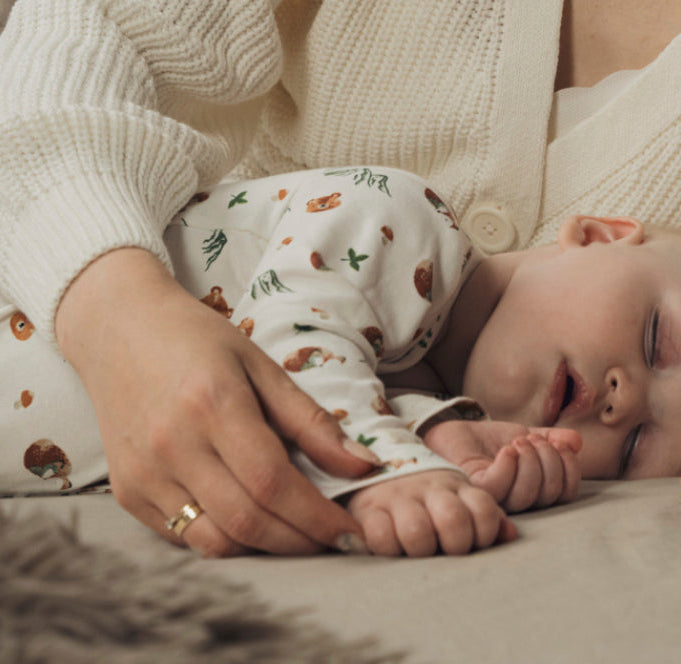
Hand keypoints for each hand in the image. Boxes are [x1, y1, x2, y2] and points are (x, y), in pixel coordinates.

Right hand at [56, 249, 377, 556]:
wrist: (119, 329)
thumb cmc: (199, 342)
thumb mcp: (263, 366)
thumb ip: (312, 420)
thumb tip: (364, 465)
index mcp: (213, 406)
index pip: (273, 482)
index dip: (316, 516)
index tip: (350, 531)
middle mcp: (173, 445)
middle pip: (246, 520)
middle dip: (300, 542)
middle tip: (334, 542)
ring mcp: (144, 473)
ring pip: (214, 539)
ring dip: (264, 549)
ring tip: (298, 536)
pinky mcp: (127, 491)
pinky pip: (183, 535)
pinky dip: (225, 538)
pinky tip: (253, 523)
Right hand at [347, 469, 514, 556]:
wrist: (373, 467)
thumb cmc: (426, 497)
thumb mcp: (458, 500)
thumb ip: (487, 517)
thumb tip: (510, 535)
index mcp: (458, 486)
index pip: (485, 510)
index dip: (485, 534)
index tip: (474, 543)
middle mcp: (430, 488)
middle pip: (454, 520)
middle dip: (455, 545)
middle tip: (447, 551)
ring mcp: (398, 496)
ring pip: (417, 532)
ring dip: (421, 550)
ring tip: (418, 551)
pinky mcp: (367, 508)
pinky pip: (381, 536)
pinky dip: (389, 549)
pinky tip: (392, 547)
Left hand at [423, 420, 581, 511]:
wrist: (455, 430)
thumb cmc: (490, 439)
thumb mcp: (528, 434)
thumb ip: (553, 439)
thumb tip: (576, 443)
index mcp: (535, 489)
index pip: (565, 493)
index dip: (571, 470)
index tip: (562, 445)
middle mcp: (517, 500)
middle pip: (548, 494)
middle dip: (549, 460)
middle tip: (533, 440)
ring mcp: (496, 499)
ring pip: (526, 494)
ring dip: (530, 461)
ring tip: (519, 442)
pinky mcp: (474, 490)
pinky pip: (499, 486)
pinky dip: (509, 465)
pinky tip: (506, 449)